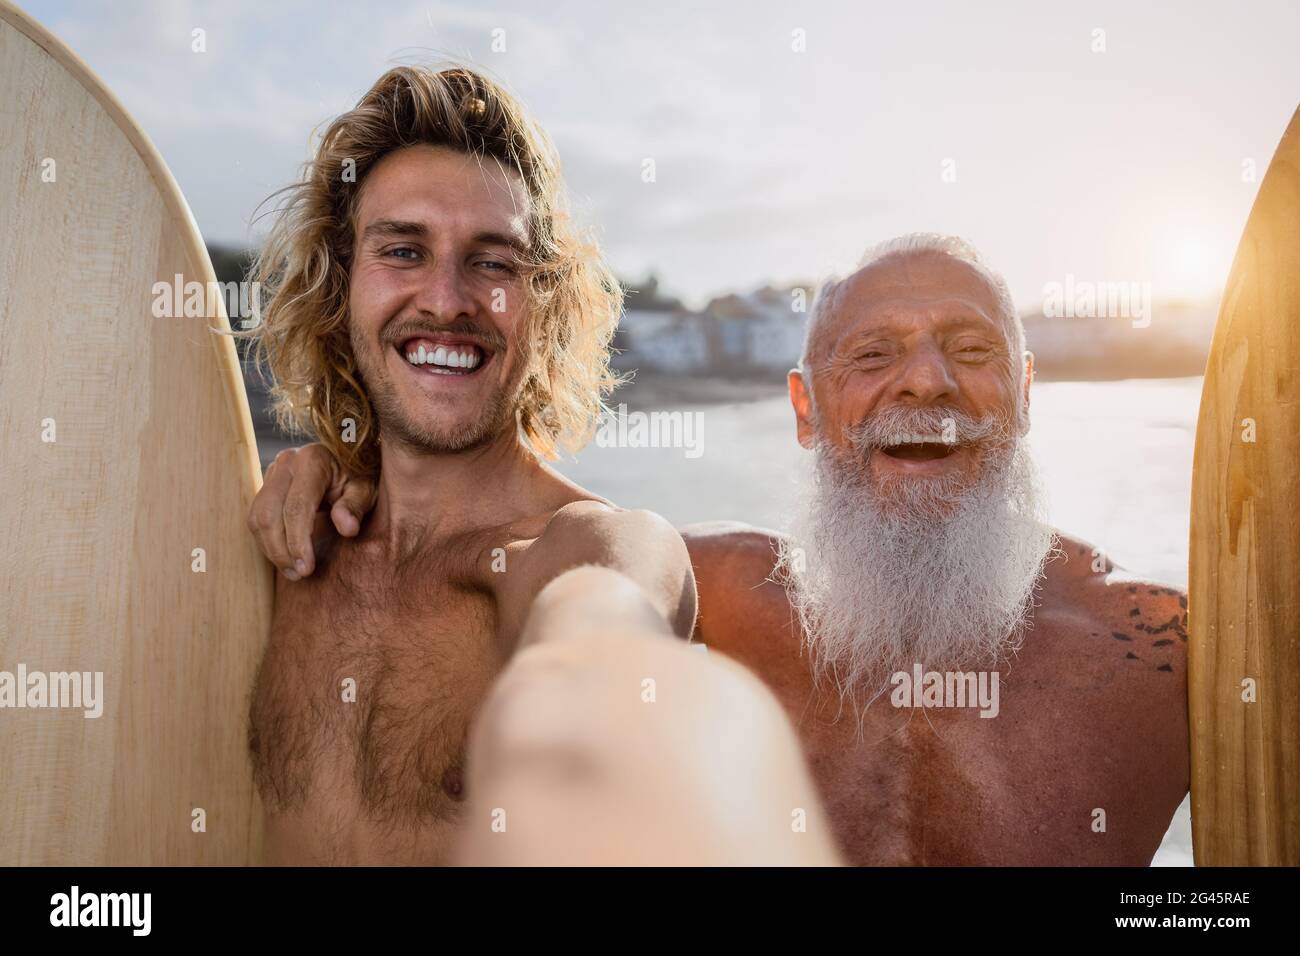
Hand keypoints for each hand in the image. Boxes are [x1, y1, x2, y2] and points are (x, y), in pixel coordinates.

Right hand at [247, 444, 375, 579]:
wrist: (348, 462)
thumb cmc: (360, 478)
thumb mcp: (366, 490)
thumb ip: (356, 506)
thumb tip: (348, 529)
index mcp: (312, 460)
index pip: (296, 507)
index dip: (298, 542)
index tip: (306, 569)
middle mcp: (287, 462)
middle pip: (269, 513)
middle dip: (280, 550)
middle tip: (298, 575)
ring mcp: (273, 472)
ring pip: (257, 517)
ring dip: (271, 549)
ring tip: (293, 571)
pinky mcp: (266, 485)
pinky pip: (257, 517)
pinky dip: (268, 541)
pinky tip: (286, 558)